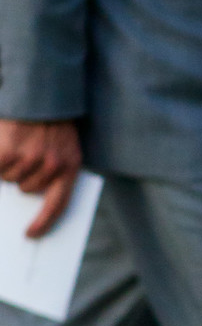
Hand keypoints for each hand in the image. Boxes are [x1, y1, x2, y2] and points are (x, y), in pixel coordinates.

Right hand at [0, 118, 81, 237]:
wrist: (40, 91)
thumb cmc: (51, 121)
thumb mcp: (63, 145)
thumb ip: (54, 171)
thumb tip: (33, 199)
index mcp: (71, 165)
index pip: (59, 205)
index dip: (44, 223)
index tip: (31, 234)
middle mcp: (53, 164)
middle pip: (28, 189)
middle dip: (22, 177)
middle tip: (23, 156)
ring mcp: (30, 158)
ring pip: (11, 178)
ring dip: (9, 166)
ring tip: (16, 144)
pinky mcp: (9, 151)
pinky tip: (2, 145)